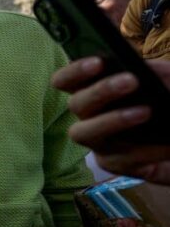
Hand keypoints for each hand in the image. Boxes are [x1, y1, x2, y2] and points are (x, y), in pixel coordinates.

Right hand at [51, 57, 169, 183]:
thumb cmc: (165, 105)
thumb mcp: (164, 82)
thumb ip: (155, 72)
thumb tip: (146, 70)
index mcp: (92, 92)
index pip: (65, 81)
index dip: (74, 71)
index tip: (98, 62)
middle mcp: (88, 117)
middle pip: (76, 104)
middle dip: (100, 91)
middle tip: (131, 80)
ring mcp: (98, 142)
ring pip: (85, 133)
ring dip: (112, 120)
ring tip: (145, 111)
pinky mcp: (114, 164)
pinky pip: (122, 158)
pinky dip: (147, 149)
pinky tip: (166, 142)